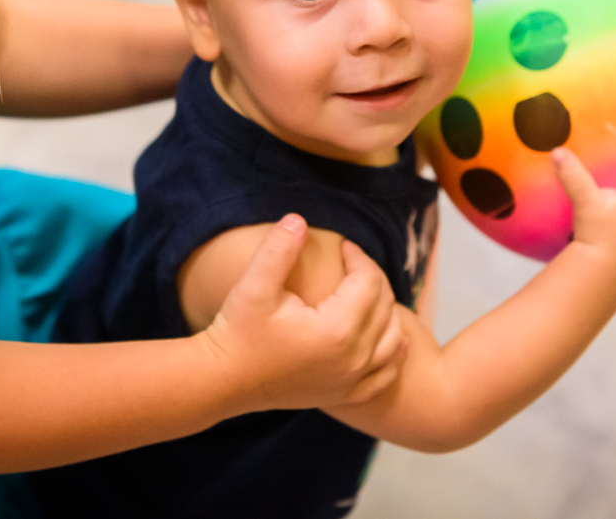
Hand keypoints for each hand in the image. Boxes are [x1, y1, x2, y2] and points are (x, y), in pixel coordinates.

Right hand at [201, 214, 407, 412]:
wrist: (222, 382)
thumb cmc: (238, 332)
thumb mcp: (254, 285)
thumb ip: (279, 249)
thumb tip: (299, 218)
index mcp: (336, 329)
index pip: (368, 281)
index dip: (359, 256)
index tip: (343, 246)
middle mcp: (353, 358)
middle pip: (385, 306)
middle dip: (372, 278)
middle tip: (351, 263)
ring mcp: (351, 381)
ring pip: (393, 339)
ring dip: (386, 311)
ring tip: (365, 293)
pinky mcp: (345, 395)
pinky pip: (385, 375)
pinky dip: (393, 354)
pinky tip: (390, 339)